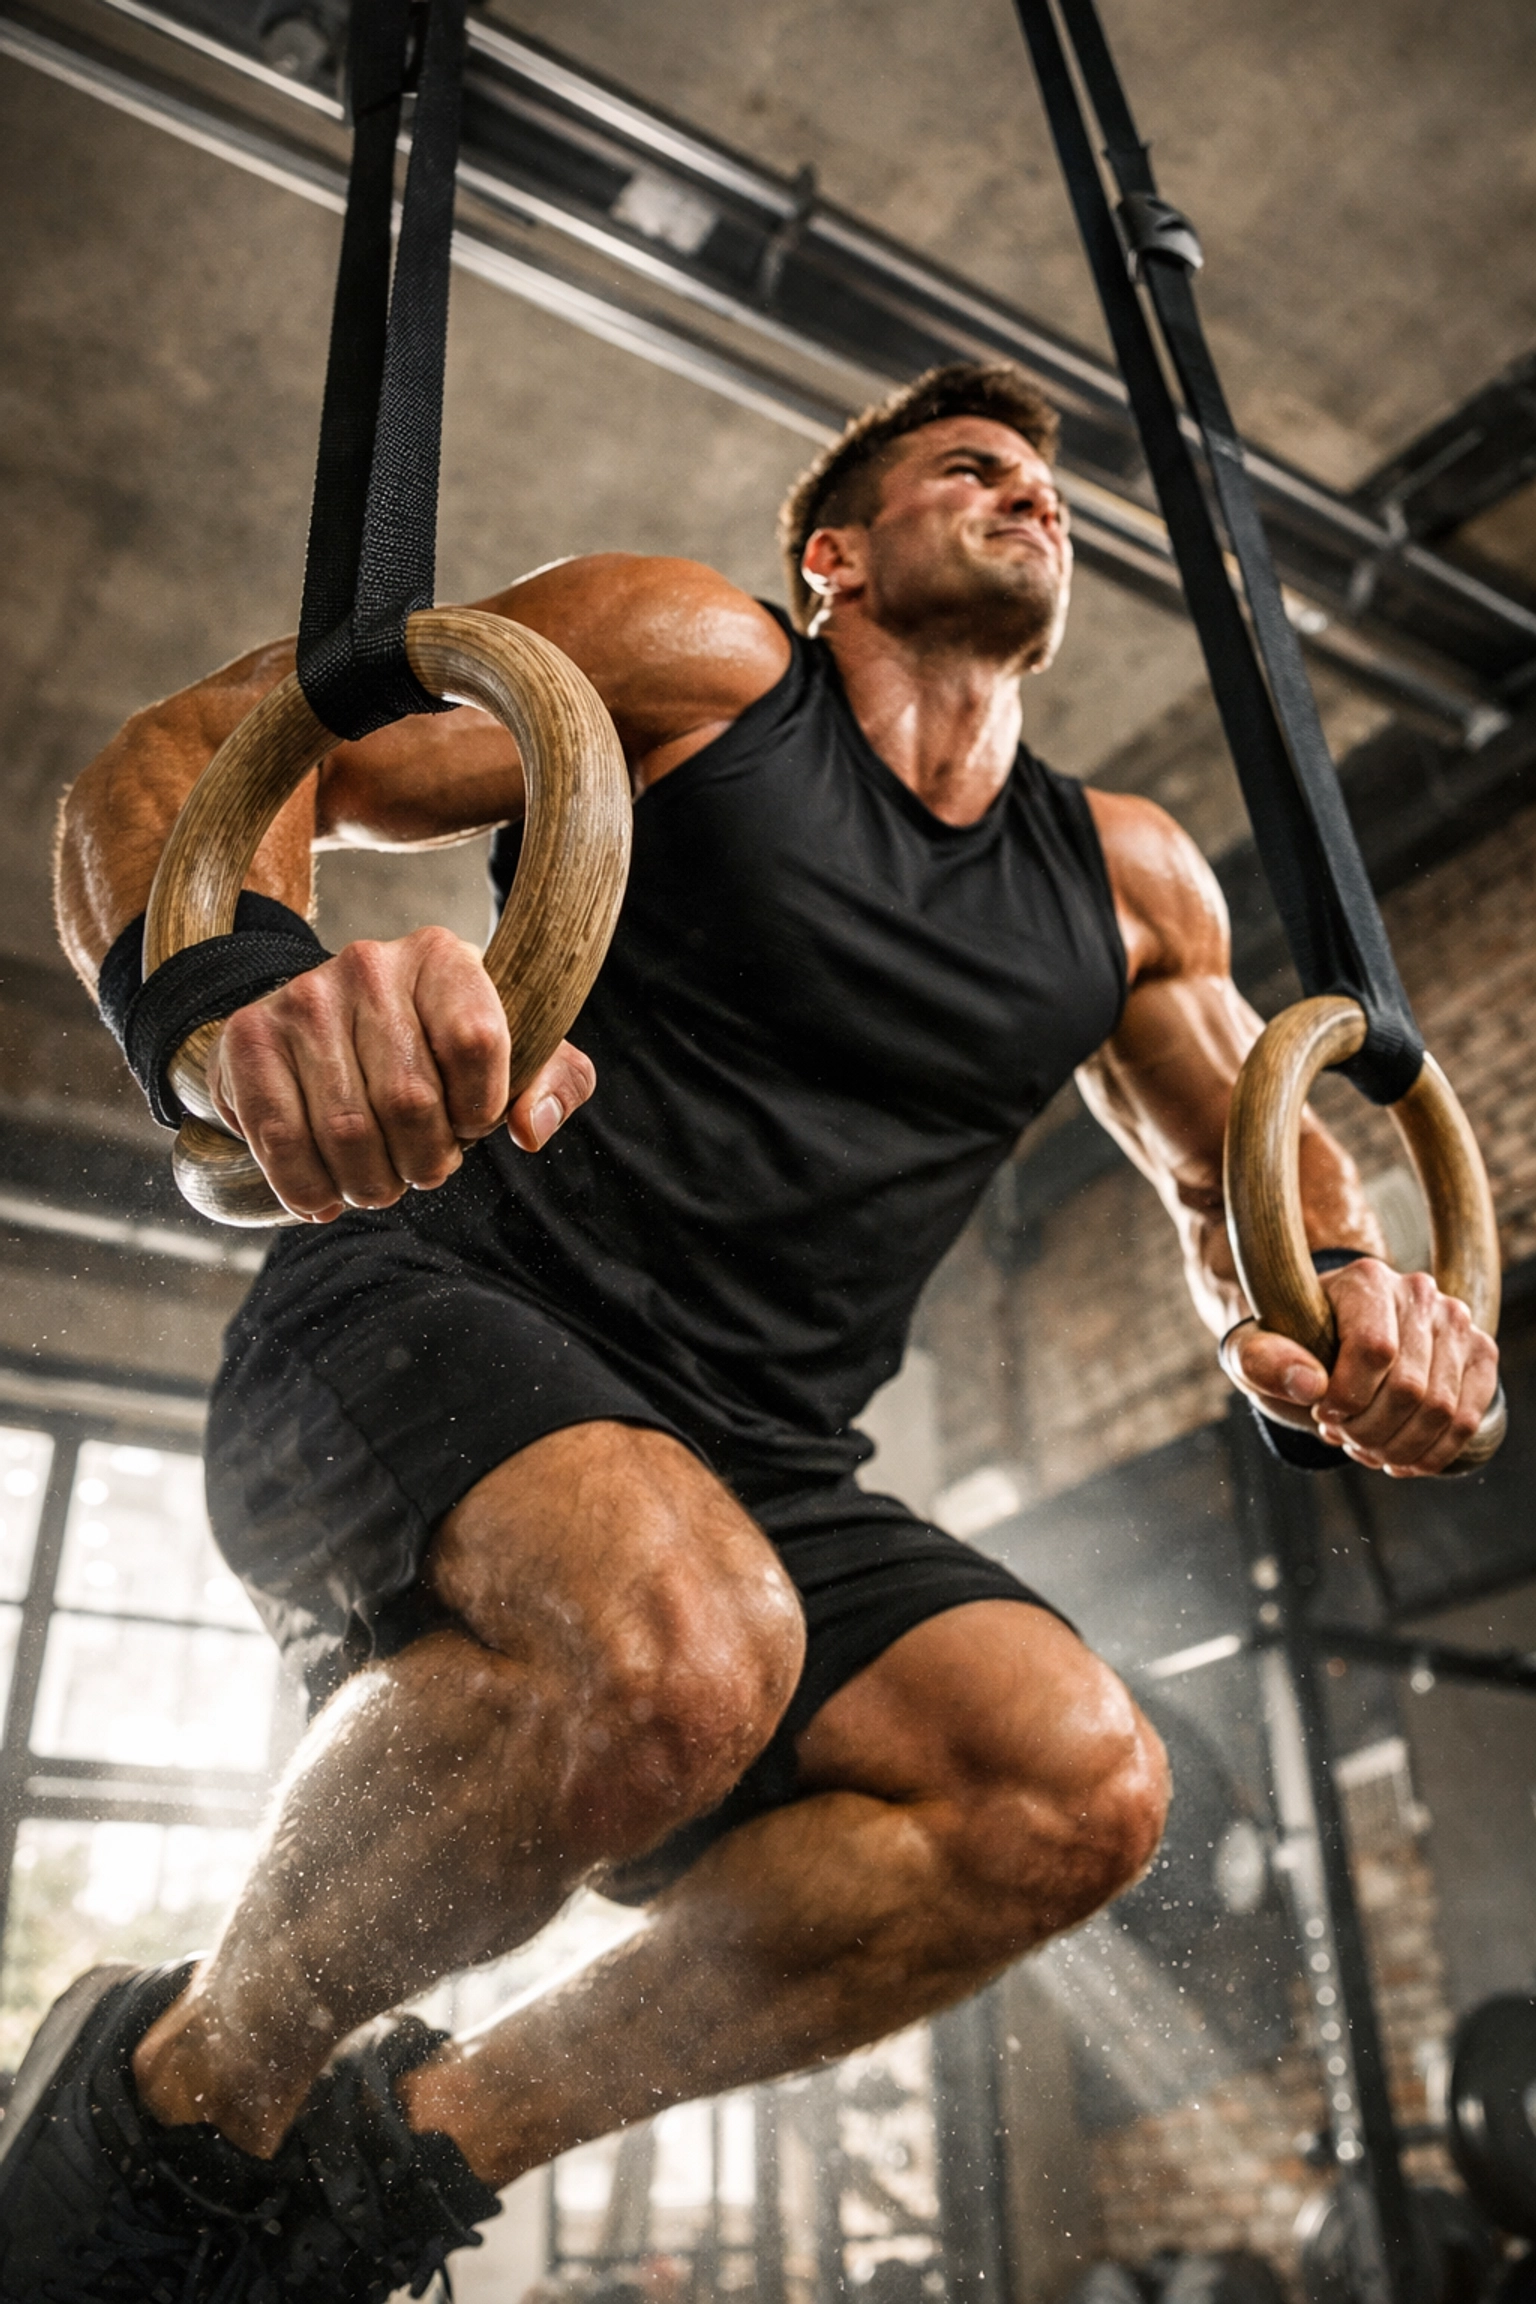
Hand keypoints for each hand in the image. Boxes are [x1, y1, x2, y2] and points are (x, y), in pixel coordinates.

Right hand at [204, 926, 595, 1221]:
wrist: (321, 1031)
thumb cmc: (434, 1049)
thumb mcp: (512, 1053)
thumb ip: (555, 1079)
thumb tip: (529, 1128)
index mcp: (443, 957)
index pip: (476, 1041)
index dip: (480, 1108)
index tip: (472, 1123)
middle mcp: (369, 963)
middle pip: (410, 1101)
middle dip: (425, 1163)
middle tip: (421, 1169)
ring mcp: (302, 998)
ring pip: (347, 1131)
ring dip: (370, 1183)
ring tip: (377, 1181)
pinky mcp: (247, 1037)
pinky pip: (280, 1139)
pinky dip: (308, 1188)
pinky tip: (325, 1195)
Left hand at [1223, 1257, 1498, 1476]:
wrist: (1325, 1342)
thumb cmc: (1287, 1347)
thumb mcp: (1251, 1353)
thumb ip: (1262, 1362)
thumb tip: (1309, 1385)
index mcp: (1365, 1280)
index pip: (1374, 1350)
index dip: (1347, 1398)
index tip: (1321, 1413)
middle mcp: (1419, 1291)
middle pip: (1410, 1388)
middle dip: (1370, 1431)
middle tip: (1342, 1438)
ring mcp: (1456, 1322)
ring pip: (1442, 1410)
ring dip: (1397, 1447)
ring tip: (1364, 1447)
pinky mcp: (1479, 1354)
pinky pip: (1468, 1419)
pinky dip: (1432, 1452)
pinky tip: (1398, 1459)